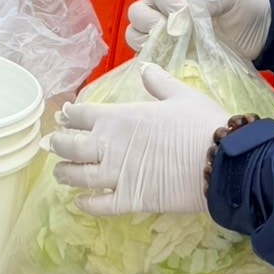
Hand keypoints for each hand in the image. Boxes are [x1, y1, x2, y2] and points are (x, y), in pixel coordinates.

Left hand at [48, 63, 224, 215]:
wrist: (222, 162)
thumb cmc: (202, 124)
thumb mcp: (181, 94)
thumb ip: (159, 82)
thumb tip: (145, 68)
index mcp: (120, 117)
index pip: (82, 115)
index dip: (69, 116)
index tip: (63, 117)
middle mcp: (110, 145)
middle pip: (70, 146)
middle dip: (58, 144)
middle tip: (52, 145)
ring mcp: (117, 175)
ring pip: (78, 176)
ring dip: (65, 174)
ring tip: (59, 173)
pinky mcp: (130, 200)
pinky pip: (100, 205)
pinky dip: (86, 205)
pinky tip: (79, 203)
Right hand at [126, 0, 271, 59]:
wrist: (259, 33)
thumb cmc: (243, 6)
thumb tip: (193, 7)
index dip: (168, 2)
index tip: (185, 10)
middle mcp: (163, 12)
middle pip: (137, 14)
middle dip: (149, 22)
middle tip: (175, 31)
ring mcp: (163, 37)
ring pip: (135, 36)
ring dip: (147, 43)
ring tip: (170, 48)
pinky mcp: (168, 59)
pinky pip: (149, 60)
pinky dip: (153, 63)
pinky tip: (170, 64)